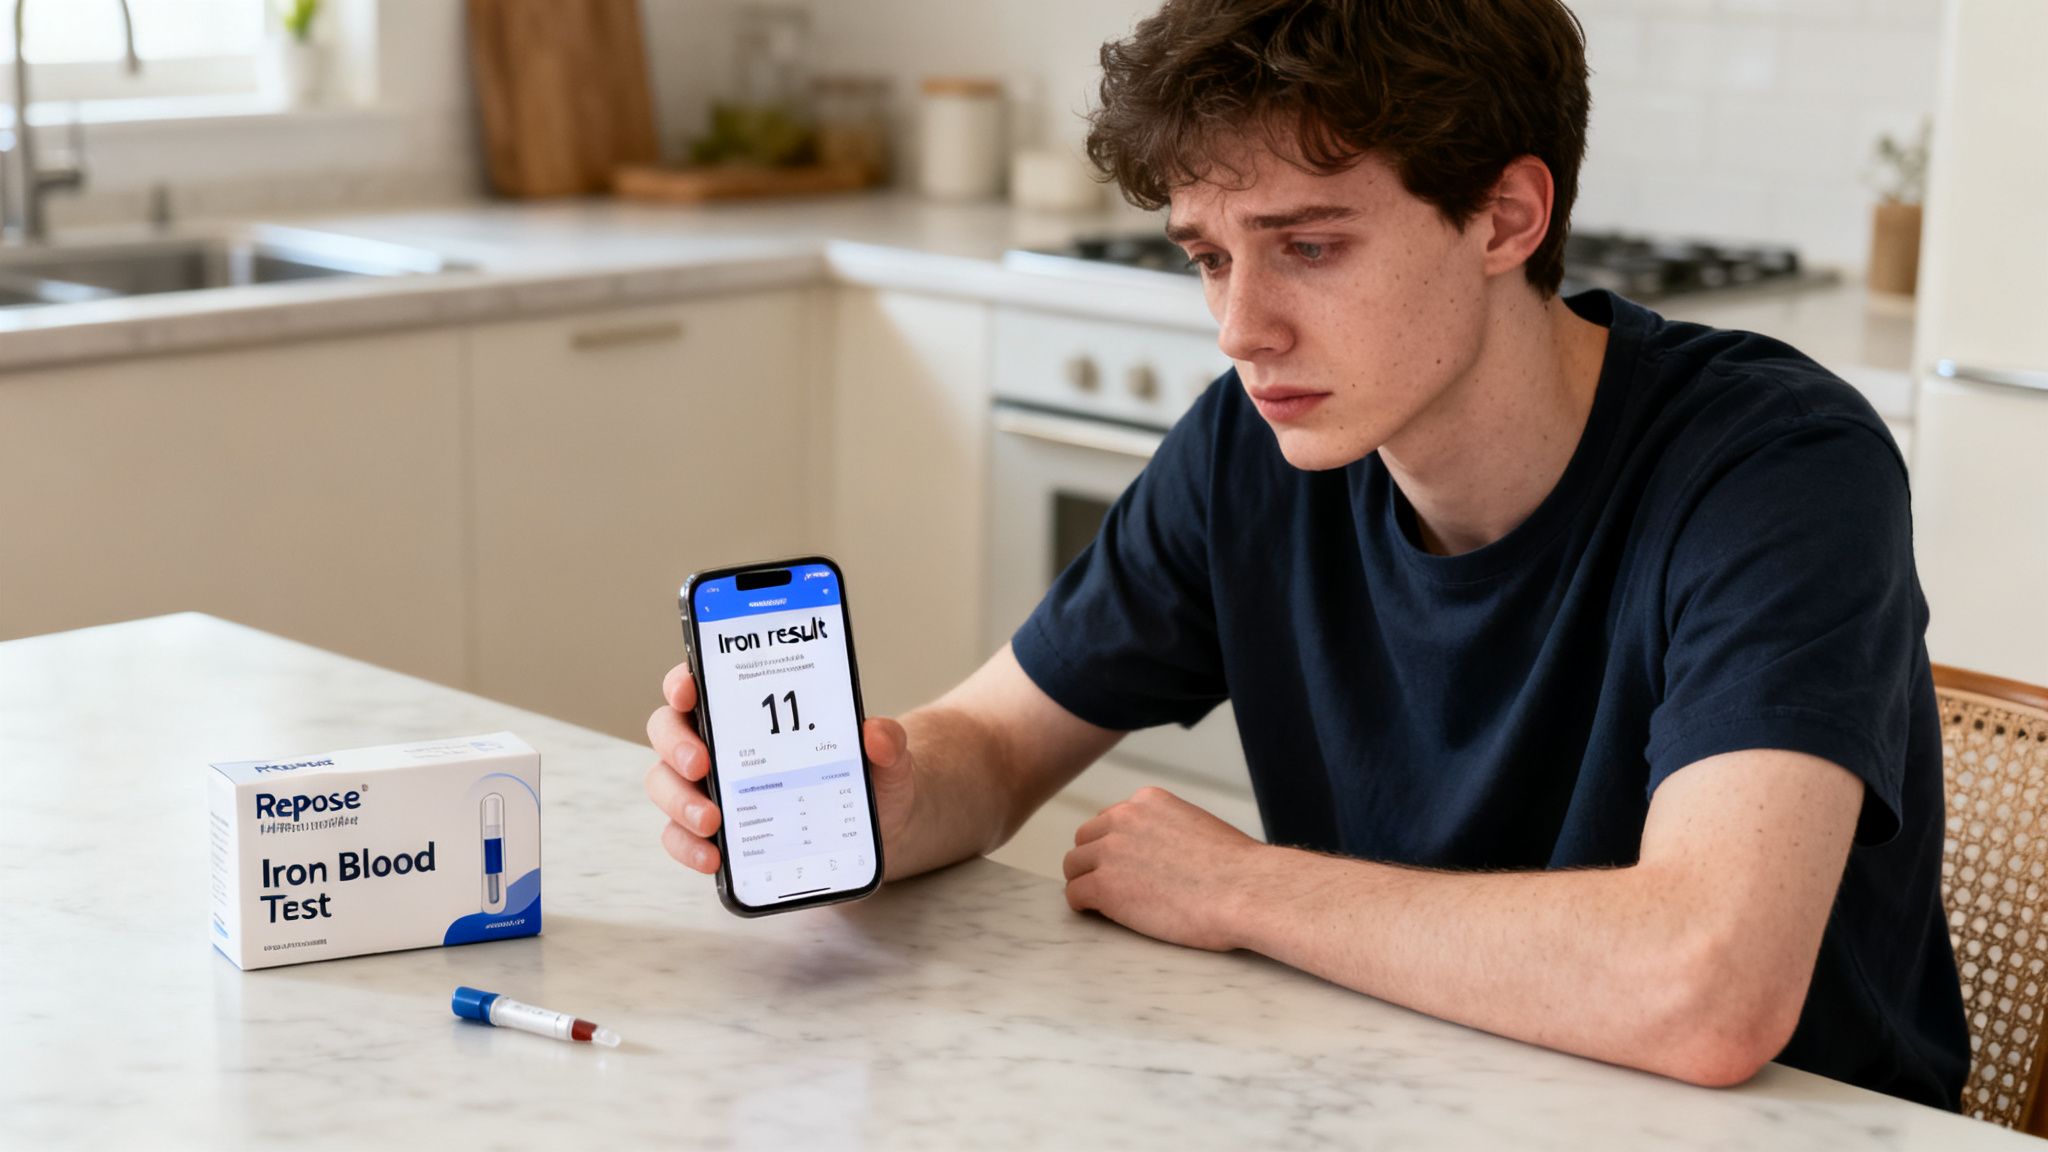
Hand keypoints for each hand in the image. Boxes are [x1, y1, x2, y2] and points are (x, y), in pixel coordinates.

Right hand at [644, 661, 919, 877]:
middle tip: (700, 764)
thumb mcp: (888, 758)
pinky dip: (689, 847)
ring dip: (679, 803)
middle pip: (670, 730)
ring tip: (712, 823)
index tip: (687, 691)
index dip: (683, 681)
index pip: (702, 682)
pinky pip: (681, 836)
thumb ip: (887, 744)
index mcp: (751, 708)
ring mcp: (712, 787)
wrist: (881, 828)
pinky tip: (713, 858)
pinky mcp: (714, 832)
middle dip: (676, 745)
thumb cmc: (871, 777)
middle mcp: (721, 742)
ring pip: (666, 784)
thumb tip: (876, 734)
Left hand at [1062, 786, 1264, 951]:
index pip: (1110, 819)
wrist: (1245, 890)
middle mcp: (1124, 818)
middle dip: (1095, 861)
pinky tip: (1102, 915)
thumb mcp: (1197, 826)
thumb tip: (1157, 852)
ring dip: (1086, 882)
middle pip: (1086, 839)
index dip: (1115, 845)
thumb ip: (1167, 830)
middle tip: (1113, 885)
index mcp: (1148, 801)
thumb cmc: (1236, 869)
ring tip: (1107, 903)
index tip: (1126, 864)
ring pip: (1074, 866)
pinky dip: (1085, 906)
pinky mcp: (1104, 886)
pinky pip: (1075, 895)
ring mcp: (1110, 851)